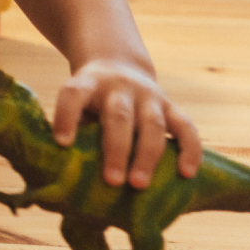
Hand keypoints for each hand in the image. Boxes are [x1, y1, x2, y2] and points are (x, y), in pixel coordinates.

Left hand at [53, 60, 202, 188]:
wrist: (117, 64)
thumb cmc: (89, 101)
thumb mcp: (76, 105)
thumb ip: (74, 132)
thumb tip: (62, 180)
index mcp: (88, 84)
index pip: (74, 94)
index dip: (67, 116)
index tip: (61, 143)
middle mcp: (119, 87)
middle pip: (119, 116)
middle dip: (116, 150)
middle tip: (112, 181)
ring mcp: (148, 95)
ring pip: (152, 124)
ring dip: (147, 156)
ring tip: (139, 185)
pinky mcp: (170, 106)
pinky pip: (185, 127)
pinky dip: (188, 150)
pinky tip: (187, 174)